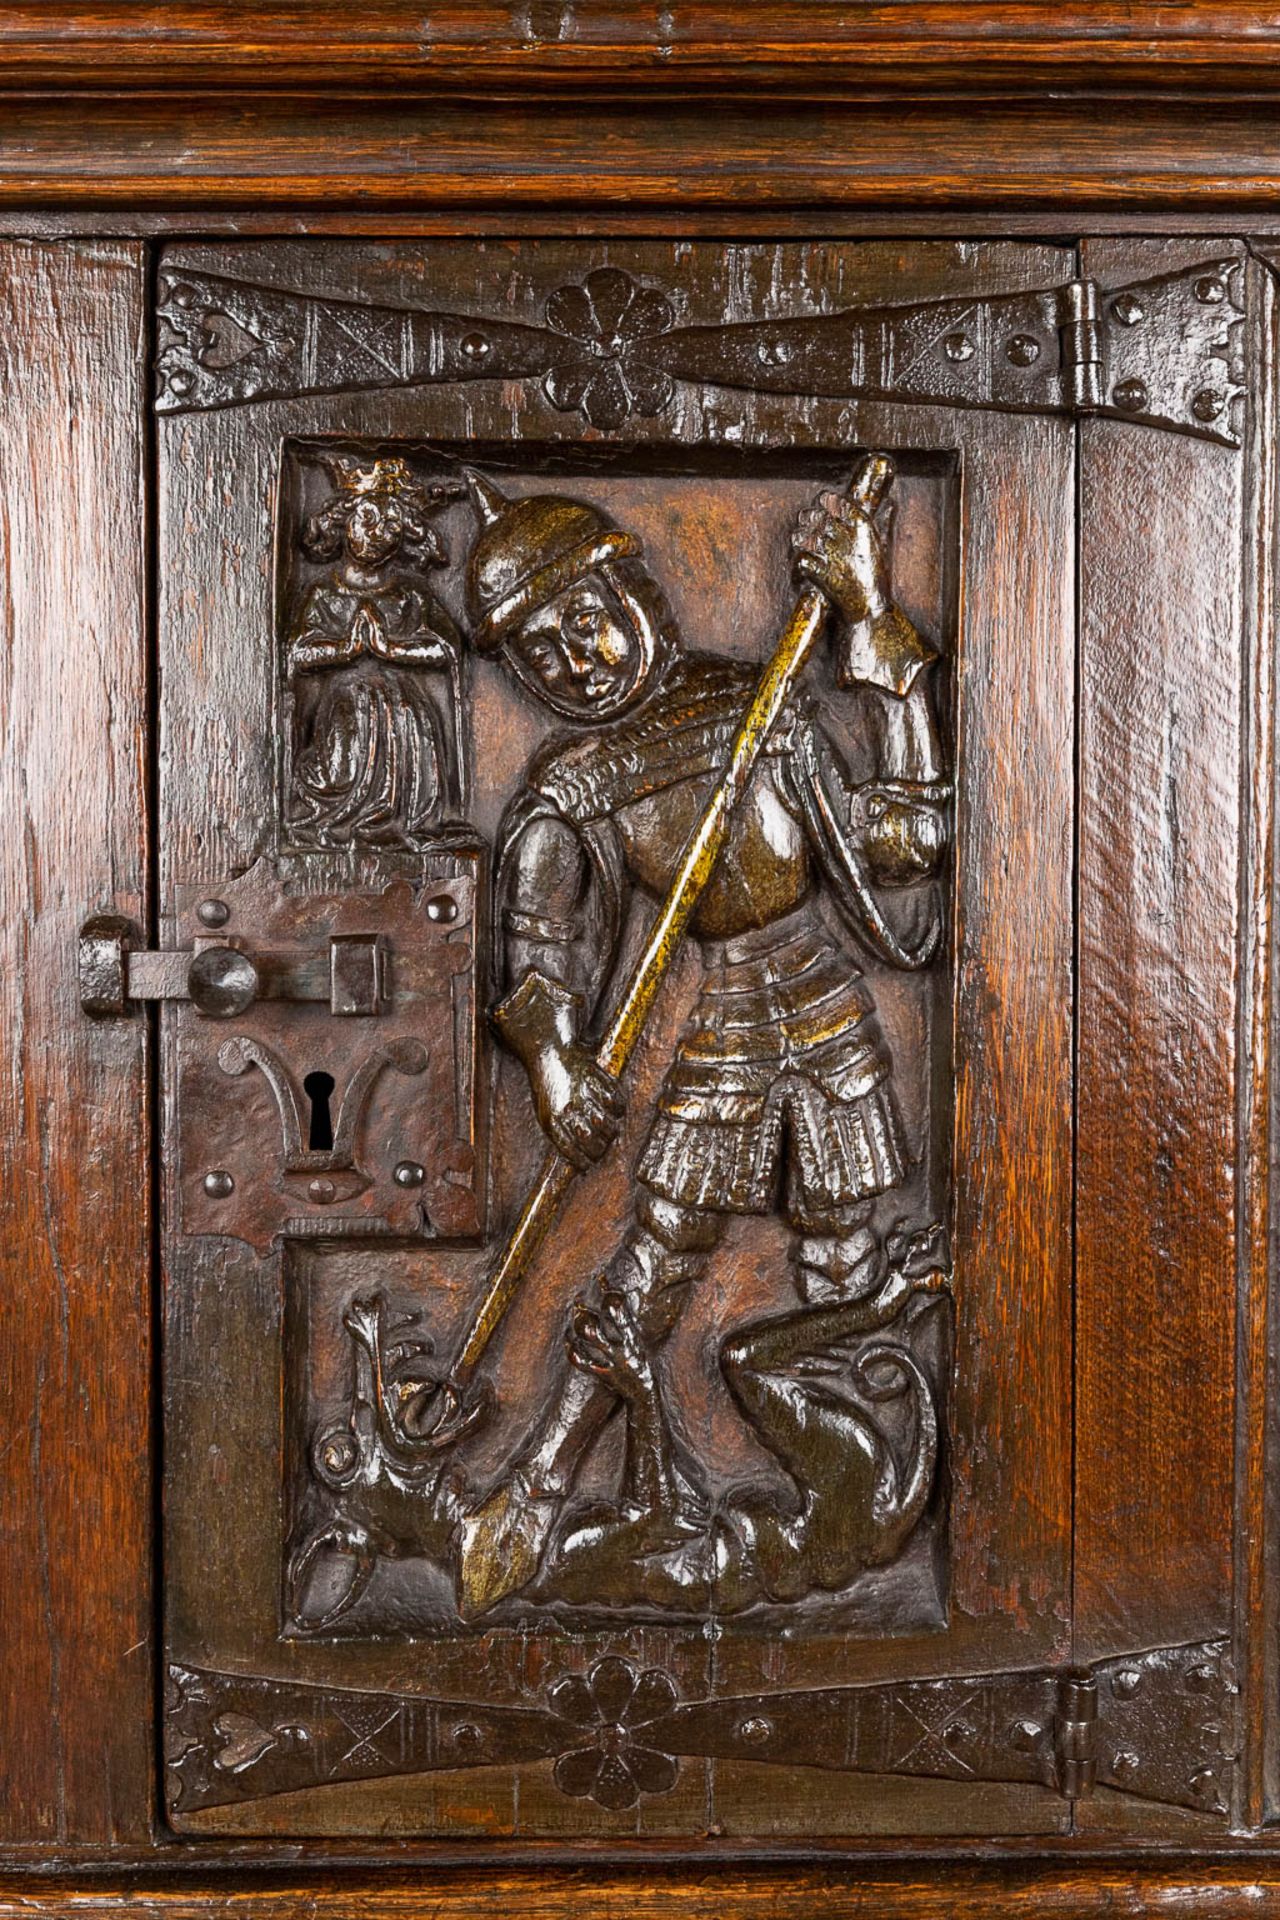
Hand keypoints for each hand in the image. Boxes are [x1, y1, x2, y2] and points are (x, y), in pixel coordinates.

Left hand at [531, 1040, 623, 1168]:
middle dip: (599, 1150)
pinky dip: (618, 1108)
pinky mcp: (595, 1079)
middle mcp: (568, 1109)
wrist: (548, 1053)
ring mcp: (583, 1094)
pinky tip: (614, 1109)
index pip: (572, 1152)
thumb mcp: (545, 1113)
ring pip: (605, 1124)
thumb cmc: (547, 1088)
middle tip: (602, 1148)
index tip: (589, 1163)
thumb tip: (579, 1159)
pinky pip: (614, 1101)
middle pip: (591, 1141)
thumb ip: (560, 1134)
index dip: (584, 1162)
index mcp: (552, 1121)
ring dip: (610, 1131)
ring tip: (609, 1130)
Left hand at [566, 1290, 654, 1404]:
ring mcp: (611, 1360)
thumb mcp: (640, 1341)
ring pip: (590, 1337)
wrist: (644, 1394)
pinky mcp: (603, 1374)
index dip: (609, 1292)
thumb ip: (630, 1323)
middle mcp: (621, 1346)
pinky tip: (568, 1341)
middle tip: (578, 1300)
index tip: (601, 1278)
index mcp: (632, 1335)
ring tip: (575, 1316)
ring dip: (579, 1325)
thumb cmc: (641, 1363)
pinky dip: (572, 1350)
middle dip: (585, 1310)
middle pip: (598, 1322)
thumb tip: (630, 1297)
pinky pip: (582, 1361)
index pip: (619, 1308)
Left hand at [791, 489, 891, 626]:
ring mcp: (833, 555)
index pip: (830, 499)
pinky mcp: (821, 575)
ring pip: (801, 536)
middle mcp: (846, 536)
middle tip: (807, 531)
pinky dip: (797, 565)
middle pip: (812, 516)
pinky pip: (800, 560)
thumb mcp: (882, 546)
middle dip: (806, 522)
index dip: (820, 503)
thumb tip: (891, 505)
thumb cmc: (876, 579)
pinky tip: (802, 570)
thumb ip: (883, 523)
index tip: (820, 511)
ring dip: (798, 541)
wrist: (871, 613)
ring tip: (802, 548)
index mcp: (861, 525)